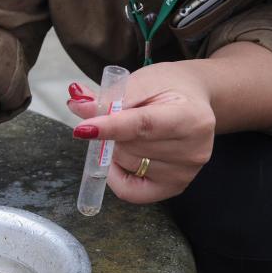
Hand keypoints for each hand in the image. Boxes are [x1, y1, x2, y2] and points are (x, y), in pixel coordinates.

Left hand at [67, 62, 216, 203]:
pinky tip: (122, 158)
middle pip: (130, 147)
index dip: (110, 127)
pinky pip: (130, 191)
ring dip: (116, 148)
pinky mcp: (175, 187)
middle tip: (118, 116)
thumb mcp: (140, 81)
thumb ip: (109, 96)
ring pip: (126, 165)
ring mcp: (185, 173)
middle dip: (112, 132)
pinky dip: (116, 174)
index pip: (143, 126)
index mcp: (192, 117)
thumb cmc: (167, 88)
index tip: (82, 129)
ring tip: (131, 132)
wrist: (193, 100)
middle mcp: (194, 150)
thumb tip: (77, 105)